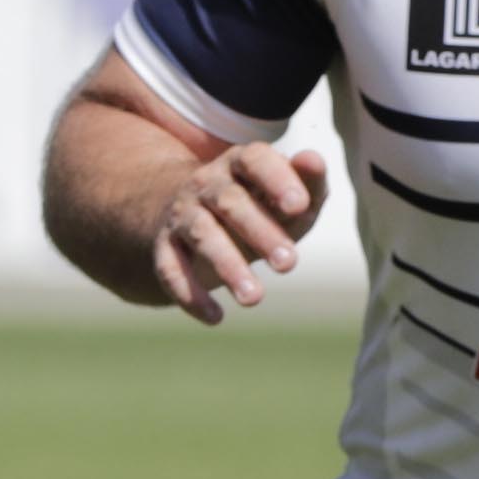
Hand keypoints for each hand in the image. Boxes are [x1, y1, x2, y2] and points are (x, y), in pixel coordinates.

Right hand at [147, 142, 328, 323]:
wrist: (189, 216)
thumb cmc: (256, 207)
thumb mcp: (286, 196)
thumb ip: (309, 182)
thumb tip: (314, 160)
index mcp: (239, 163)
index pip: (254, 160)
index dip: (276, 179)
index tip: (299, 206)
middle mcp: (206, 184)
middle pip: (229, 202)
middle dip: (259, 231)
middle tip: (289, 264)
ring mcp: (182, 215)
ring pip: (201, 235)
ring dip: (227, 266)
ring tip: (254, 298)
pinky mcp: (164, 247)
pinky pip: (171, 269)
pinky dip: (190, 294)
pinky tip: (216, 318)